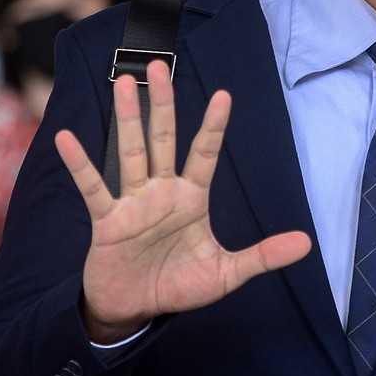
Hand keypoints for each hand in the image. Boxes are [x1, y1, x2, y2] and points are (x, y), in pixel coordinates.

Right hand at [55, 60, 311, 343]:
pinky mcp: (108, 220)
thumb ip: (263, 256)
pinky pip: (93, 188)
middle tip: (159, 65)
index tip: (224, 95)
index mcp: (192, 199)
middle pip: (164, 139)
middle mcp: (162, 192)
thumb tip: (307, 243)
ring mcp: (134, 202)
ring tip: (125, 84)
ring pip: (132, 152)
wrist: (135, 310)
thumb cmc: (179, 285)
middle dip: (163, 104)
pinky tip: (68, 138)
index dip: (213, 127)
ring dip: (128, 119)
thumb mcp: (226, 274)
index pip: (205, 154)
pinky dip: (80, 164)